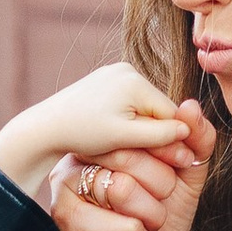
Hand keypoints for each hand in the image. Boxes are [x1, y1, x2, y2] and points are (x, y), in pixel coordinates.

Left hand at [0, 62, 192, 203]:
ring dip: (140, 126)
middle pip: (157, 108)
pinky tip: (112, 132)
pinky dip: (125, 118)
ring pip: (143, 106)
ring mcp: (115, 72)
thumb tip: (186, 131)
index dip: (171, 137)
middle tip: (146, 155)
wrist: (44, 127)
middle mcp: (127, 70)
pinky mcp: (105, 79)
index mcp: (136, 81)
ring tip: (123, 144)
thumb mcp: (124, 138)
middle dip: (154, 131)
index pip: (169, 112)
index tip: (173, 160)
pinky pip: (128, 102)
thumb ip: (158, 135)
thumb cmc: (82, 133)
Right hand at [51, 102, 214, 230]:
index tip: (176, 176)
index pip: (141, 130)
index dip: (169, 155)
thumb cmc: (160, 221)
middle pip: (130, 156)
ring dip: (149, 218)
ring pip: (123, 189)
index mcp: (106, 140)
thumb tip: (192, 106)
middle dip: (159, 191)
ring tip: (140, 226)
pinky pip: (121, 225)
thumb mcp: (187, 177)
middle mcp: (79, 158)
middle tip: (155, 209)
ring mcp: (66, 189)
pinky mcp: (66, 223)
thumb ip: (195, 141)